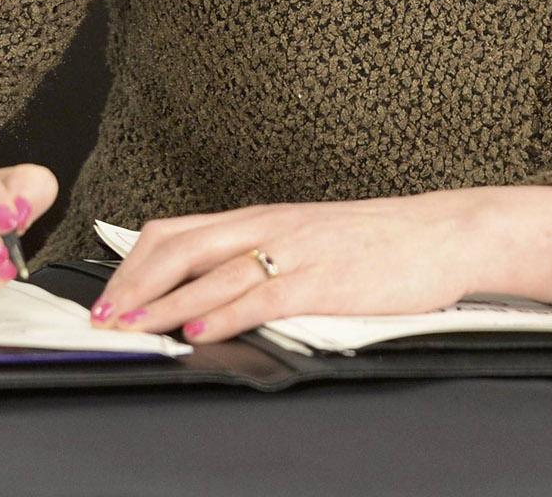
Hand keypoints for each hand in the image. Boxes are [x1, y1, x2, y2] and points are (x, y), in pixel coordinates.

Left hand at [88, 185, 551, 343]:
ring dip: (162, 304)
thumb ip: (266, 257)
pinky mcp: (323, 280)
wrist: (448, 232)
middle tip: (103, 319)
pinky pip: (260, 295)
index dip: (134, 264)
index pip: (179, 231)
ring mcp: (296, 251)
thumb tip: (215, 292)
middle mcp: (271, 226)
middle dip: (133, 284)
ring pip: (211, 272)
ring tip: (131, 328)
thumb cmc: (384, 242)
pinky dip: (220, 315)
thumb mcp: (313, 240)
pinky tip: (196, 332)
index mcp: (265, 218)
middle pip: (180, 245)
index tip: (107, 298)